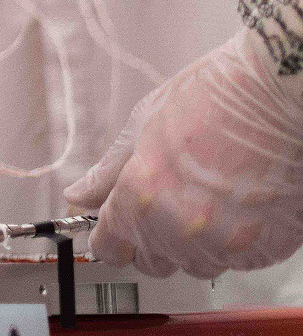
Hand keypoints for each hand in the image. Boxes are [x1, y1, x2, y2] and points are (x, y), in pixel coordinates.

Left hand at [66, 30, 302, 278]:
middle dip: (148, 238)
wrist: (280, 96)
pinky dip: (230, 241)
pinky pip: (234, 261)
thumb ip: (109, 169)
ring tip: (205, 195)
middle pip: (151, 262)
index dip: (108, 237)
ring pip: (194, 265)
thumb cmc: (216, 98)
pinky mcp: (264, 250)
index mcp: (142, 196)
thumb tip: (79, 194)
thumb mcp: (144, 122)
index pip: (109, 248)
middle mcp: (181, 229)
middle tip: (164, 200)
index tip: (110, 230)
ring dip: (191, 242)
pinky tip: (234, 203)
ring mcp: (225, 244)